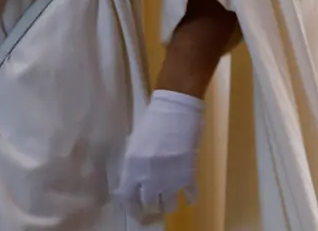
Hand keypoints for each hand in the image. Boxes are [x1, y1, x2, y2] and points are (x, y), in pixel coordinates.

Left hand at [116, 90, 203, 219]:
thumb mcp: (135, 142)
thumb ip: (134, 164)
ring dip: (169, 204)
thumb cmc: (154, 120)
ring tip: (171, 199)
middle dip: (152, 206)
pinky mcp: (188, 175)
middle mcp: (149, 177)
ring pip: (169, 206)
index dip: (132, 207)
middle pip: (149, 205)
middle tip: (155, 204)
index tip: (136, 210)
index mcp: (133, 168)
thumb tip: (135, 180)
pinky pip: (190, 196)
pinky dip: (190, 198)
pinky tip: (189, 196)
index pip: (128, 198)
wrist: (177, 108)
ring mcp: (170, 178)